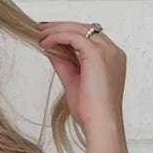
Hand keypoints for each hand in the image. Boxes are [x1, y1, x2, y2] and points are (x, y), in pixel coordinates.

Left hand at [37, 21, 126, 137]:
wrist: (101, 124)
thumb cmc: (91, 111)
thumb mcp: (73, 80)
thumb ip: (64, 62)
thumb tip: (51, 48)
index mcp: (112, 58)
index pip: (89, 37)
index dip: (68, 33)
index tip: (50, 35)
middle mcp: (113, 51)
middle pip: (85, 29)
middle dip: (61, 27)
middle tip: (42, 29)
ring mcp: (107, 51)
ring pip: (79, 29)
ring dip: (57, 30)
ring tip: (40, 35)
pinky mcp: (96, 54)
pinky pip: (73, 37)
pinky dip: (57, 37)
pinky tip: (45, 43)